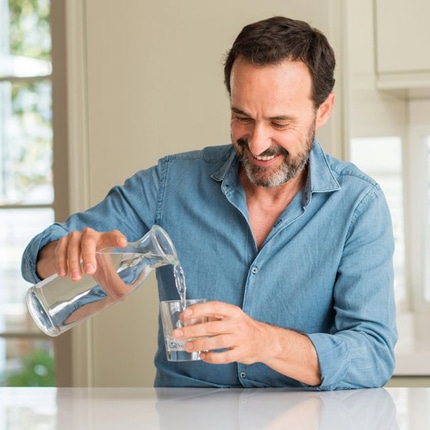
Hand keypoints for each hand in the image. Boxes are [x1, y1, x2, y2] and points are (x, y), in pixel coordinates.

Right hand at [37, 228, 126, 280]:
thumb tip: (123, 297)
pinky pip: (60, 250)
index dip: (117, 238)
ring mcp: (75, 236)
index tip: (123, 243)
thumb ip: (114, 280)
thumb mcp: (106, 267)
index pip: (113, 235)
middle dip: (89, 256)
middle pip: (89, 241)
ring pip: (73, 246)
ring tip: (76, 278)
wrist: (75, 250)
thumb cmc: (95, 258)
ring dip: (74, 263)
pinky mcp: (63, 241)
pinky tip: (63, 274)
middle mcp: (90, 234)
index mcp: (104, 239)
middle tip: (90, 272)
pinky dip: (61, 262)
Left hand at [173, 301, 320, 385]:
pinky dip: (211, 357)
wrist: (266, 341)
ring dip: (199, 344)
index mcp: (233, 312)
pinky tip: (202, 356)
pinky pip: (223, 357)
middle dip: (192, 330)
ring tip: (187, 346)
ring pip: (216, 342)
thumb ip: (214, 317)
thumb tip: (190, 319)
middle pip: (211, 327)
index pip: (214, 307)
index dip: (198, 310)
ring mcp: (240, 339)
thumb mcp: (232, 317)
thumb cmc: (243, 327)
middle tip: (178, 334)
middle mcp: (237, 324)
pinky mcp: (241, 353)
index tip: (184, 314)